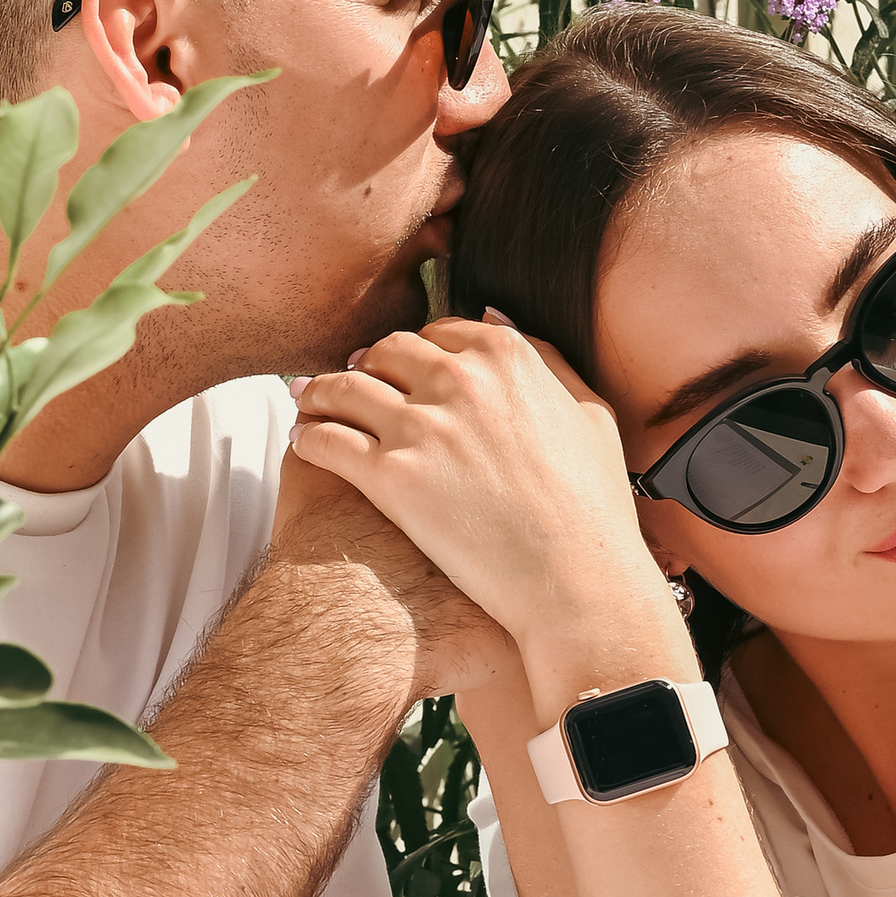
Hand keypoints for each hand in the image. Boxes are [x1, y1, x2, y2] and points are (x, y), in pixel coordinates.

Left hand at [290, 318, 690, 695]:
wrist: (577, 583)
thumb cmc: (592, 510)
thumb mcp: (591, 414)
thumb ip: (548, 358)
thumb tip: (495, 314)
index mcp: (507, 357)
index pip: (438, 332)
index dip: (414, 349)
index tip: (399, 366)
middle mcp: (460, 380)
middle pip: (386, 353)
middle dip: (363, 364)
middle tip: (345, 380)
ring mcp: (422, 426)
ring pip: (345, 389)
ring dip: (320, 392)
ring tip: (307, 403)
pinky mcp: (391, 476)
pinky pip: (328, 440)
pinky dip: (309, 436)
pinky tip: (303, 443)